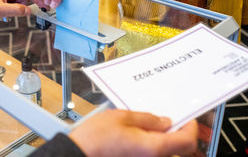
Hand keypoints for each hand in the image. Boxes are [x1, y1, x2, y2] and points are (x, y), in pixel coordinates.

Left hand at [0, 0, 44, 18]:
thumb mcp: (0, 10)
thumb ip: (16, 10)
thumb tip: (29, 11)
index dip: (38, 0)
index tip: (45, 6)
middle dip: (22, 7)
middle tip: (14, 13)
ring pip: (20, 2)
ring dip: (16, 9)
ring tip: (4, 12)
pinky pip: (14, 3)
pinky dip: (12, 9)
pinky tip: (4, 12)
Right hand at [69, 110, 197, 156]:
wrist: (79, 154)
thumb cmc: (96, 138)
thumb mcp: (123, 117)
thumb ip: (148, 119)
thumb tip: (164, 122)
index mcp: (153, 148)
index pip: (187, 141)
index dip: (191, 128)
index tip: (188, 118)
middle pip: (178, 148)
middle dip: (177, 131)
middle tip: (169, 118)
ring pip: (164, 151)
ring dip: (163, 137)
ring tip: (150, 123)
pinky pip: (152, 153)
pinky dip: (152, 142)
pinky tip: (140, 132)